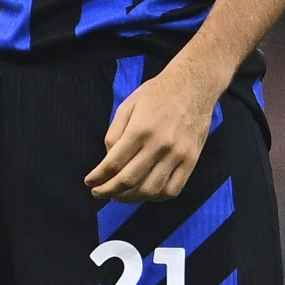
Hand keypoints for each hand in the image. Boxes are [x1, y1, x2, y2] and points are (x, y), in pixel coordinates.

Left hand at [85, 62, 221, 202]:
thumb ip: (114, 133)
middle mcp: (159, 144)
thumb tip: (108, 160)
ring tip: (120, 196)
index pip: (114, 163)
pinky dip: (156, 197)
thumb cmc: (157, 94)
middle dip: (109, 191)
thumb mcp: (128, 105)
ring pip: (150, 190)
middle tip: (99, 193)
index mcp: (140, 129)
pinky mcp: (191, 160)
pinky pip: (173, 189)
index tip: (90, 182)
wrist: (193, 85)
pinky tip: (146, 193)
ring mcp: (177, 154)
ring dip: (131, 198)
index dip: (98, 177)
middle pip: (129, 180)